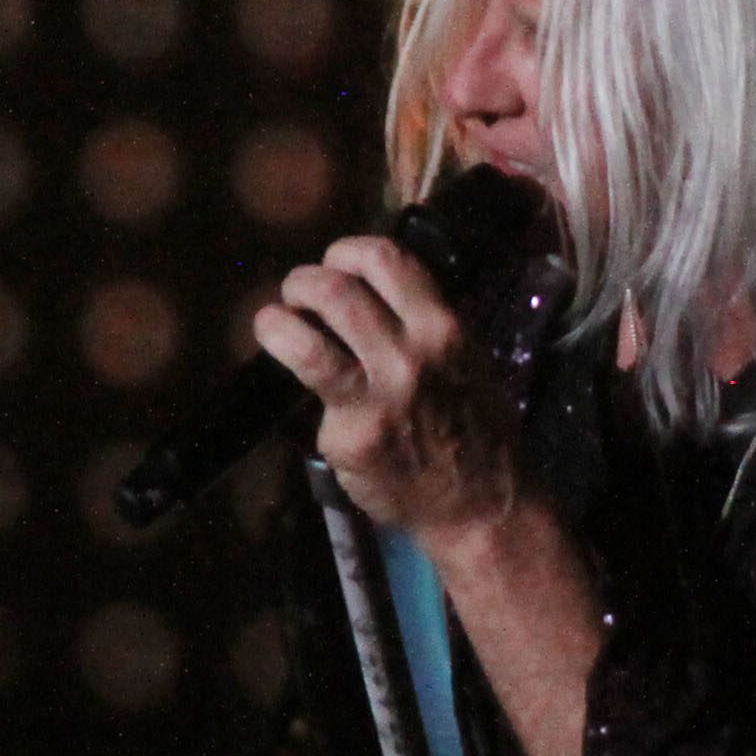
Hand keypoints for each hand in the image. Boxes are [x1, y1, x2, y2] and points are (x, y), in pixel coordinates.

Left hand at [252, 235, 519, 542]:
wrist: (481, 502)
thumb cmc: (472, 427)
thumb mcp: (466, 358)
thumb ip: (421, 322)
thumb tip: (366, 291)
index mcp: (443, 327)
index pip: (384, 258)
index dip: (345, 252)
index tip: (336, 265)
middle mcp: (411, 354)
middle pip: (335, 289)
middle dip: (302, 283)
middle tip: (297, 296)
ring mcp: (379, 397)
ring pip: (305, 337)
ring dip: (276, 322)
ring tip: (274, 325)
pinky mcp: (352, 436)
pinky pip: (311, 394)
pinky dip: (298, 383)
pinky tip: (298, 388)